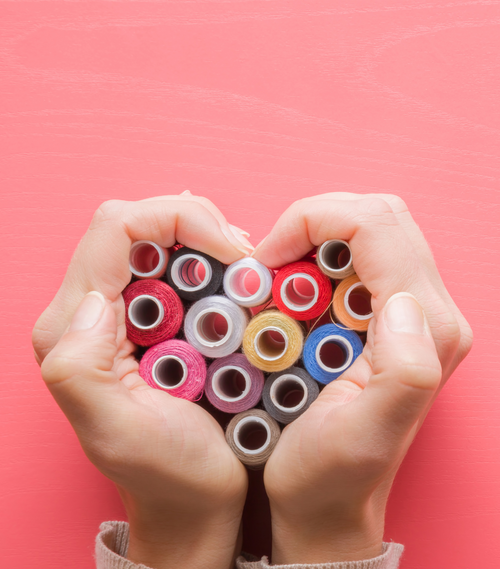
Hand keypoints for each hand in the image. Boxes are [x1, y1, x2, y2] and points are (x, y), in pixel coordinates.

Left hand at [32, 194, 252, 568]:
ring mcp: (121, 311)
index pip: (117, 229)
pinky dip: (210, 258)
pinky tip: (236, 278)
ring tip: (244, 268)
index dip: (178, 220)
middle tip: (243, 258)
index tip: (232, 253)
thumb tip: (97, 297)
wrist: (191, 498)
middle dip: (196, 225)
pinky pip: (175, 262)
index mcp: (74, 329)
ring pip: (158, 236)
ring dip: (206, 240)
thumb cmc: (167, 472)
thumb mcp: (118, 433)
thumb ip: (81, 367)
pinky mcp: (150, 317)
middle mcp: (89, 311)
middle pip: (137, 223)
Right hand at [253, 194, 472, 563]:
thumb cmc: (330, 476)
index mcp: (423, 330)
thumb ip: (404, 369)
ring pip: (371, 229)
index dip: (312, 222)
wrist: (329, 503)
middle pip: (379, 216)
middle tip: (271, 260)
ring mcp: (412, 312)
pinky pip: (359, 256)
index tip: (267, 258)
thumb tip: (401, 301)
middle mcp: (428, 312)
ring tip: (279, 274)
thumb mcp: (362, 436)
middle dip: (314, 221)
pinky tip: (293, 287)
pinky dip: (318, 254)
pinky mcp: (391, 318)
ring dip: (315, 237)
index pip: (375, 225)